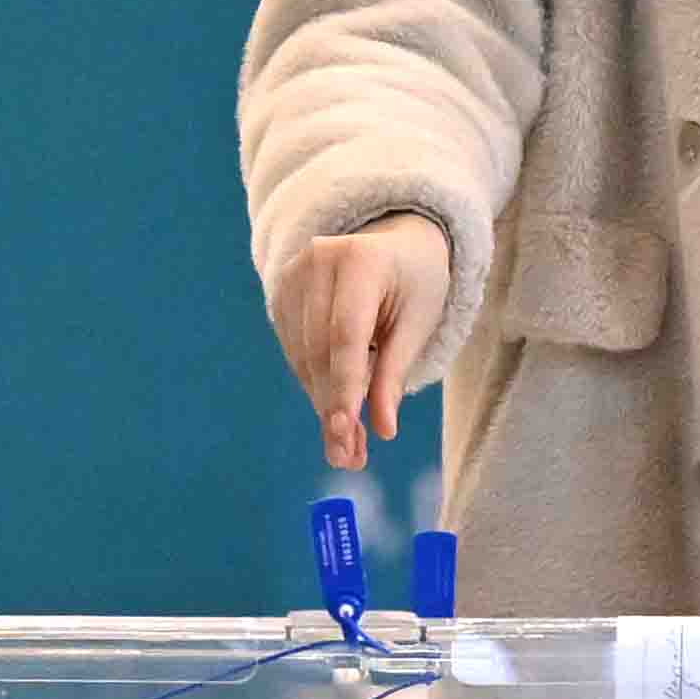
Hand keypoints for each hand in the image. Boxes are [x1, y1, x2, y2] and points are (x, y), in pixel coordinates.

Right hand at [270, 216, 452, 472]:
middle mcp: (318, 261)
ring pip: (302, 357)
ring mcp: (293, 274)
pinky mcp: (281, 291)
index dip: (343, 388)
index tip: (344, 433)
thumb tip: (382, 429)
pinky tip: (334, 406)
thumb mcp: (418, 323)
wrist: (395, 239)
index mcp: (361, 261)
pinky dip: (314, 383)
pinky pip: (293, 350)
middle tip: (348, 458)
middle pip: (319, 351)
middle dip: (333, 408)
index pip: (345, 335)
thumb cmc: (416, 282)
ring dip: (322, 403)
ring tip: (346, 443)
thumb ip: (395, 373)